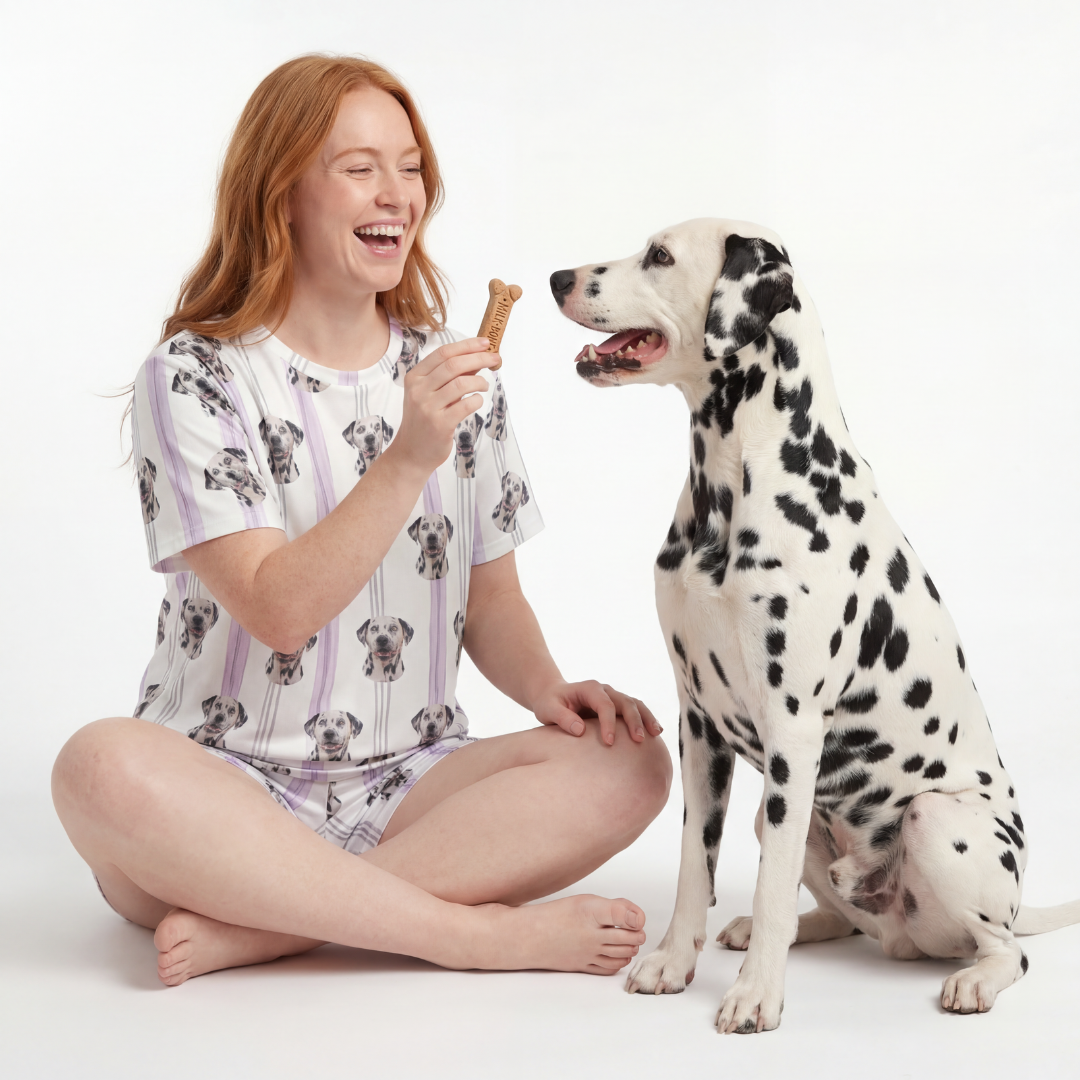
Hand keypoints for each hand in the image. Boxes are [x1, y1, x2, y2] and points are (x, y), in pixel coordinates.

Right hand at [390, 337, 495, 475]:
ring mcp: (428, 407)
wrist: (412, 453)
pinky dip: (476, 400)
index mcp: (415, 377)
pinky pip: (465, 405)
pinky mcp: (439, 424)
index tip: (485, 343)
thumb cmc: (425, 421)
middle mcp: (419, 390)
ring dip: (479, 381)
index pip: (443, 353)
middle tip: (494, 359)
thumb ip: (451, 377)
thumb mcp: (432, 394)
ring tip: (484, 385)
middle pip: (453, 365)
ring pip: (461, 383)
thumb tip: (477, 359)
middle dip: (478, 358)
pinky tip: (477, 401)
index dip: (467, 345)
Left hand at [534, 680, 662, 745]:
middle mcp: (605, 690)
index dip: (608, 723)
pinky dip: (646, 719)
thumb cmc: (550, 703)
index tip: (609, 743)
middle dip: (634, 720)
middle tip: (638, 741)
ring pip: (635, 704)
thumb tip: (581, 730)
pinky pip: (636, 710)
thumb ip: (562, 718)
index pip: (604, 704)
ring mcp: (613, 697)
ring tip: (656, 734)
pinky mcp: (617, 707)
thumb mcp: (548, 709)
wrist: (553, 696)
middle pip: (625, 702)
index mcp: (589, 689)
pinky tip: (655, 733)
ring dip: (646, 718)